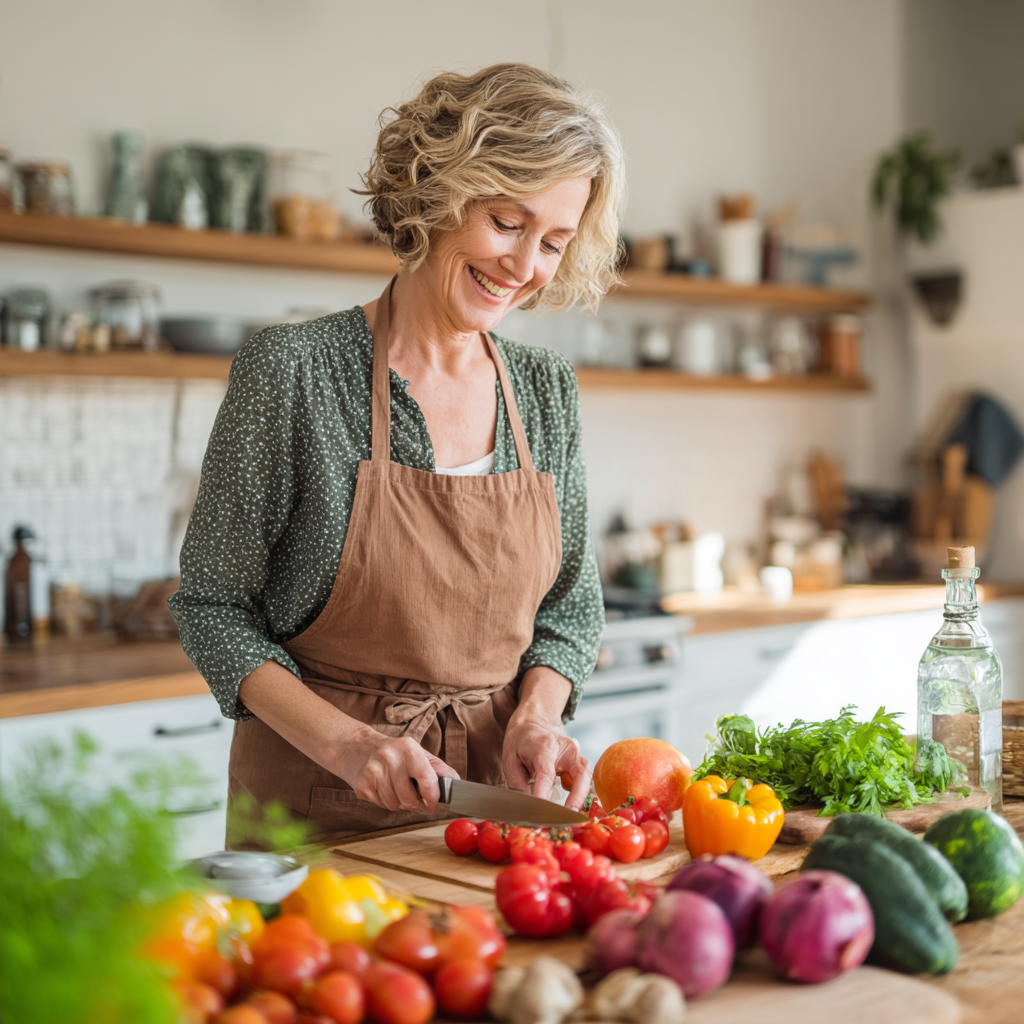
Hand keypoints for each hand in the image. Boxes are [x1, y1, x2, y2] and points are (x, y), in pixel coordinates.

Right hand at [334, 729, 460, 812]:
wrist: (355, 747)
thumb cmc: (393, 752)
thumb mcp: (417, 753)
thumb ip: (438, 768)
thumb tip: (457, 783)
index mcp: (409, 748)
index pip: (428, 781)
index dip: (433, 798)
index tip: (432, 804)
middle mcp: (390, 758)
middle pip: (410, 799)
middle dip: (413, 803)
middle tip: (410, 795)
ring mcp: (374, 772)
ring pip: (395, 805)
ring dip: (397, 802)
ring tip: (393, 787)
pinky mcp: (362, 786)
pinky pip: (381, 806)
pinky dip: (384, 801)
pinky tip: (380, 787)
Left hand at [502, 667, 591, 810]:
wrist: (533, 722)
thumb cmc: (520, 741)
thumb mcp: (510, 760)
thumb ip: (518, 786)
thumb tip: (525, 810)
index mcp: (544, 746)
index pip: (546, 774)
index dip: (544, 795)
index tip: (540, 814)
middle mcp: (565, 748)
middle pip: (579, 773)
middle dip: (576, 798)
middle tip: (567, 818)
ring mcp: (576, 752)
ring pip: (586, 776)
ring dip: (581, 798)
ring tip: (572, 817)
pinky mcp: (580, 760)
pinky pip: (585, 778)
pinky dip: (581, 793)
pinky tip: (573, 807)